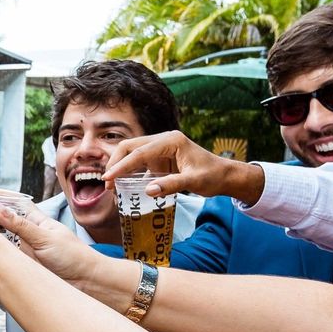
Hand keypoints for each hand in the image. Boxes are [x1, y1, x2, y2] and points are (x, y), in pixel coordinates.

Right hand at [0, 206, 100, 283]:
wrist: (86, 282)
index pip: (15, 204)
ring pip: (3, 241)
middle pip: (4, 223)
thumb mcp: (45, 239)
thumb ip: (22, 226)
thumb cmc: (74, 256)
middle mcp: (30, 235)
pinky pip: (7, 259)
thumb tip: (1, 210)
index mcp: (38, 222)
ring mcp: (26, 251)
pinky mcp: (25, 267)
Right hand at [102, 131, 264, 204]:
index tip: (109, 178)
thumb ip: (171, 185)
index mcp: (171, 141)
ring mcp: (161, 148)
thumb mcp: (194, 182)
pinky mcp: (160, 158)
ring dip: (120, 167)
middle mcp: (163, 140)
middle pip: (131, 147)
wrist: (225, 175)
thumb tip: (148, 190)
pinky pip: (139, 162)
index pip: (140, 151)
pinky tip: (123, 185)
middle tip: (107, 183)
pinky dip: (129, 172)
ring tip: (111, 186)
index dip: (122, 165)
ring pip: (132, 153)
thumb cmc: (213, 176)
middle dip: (116, 163)